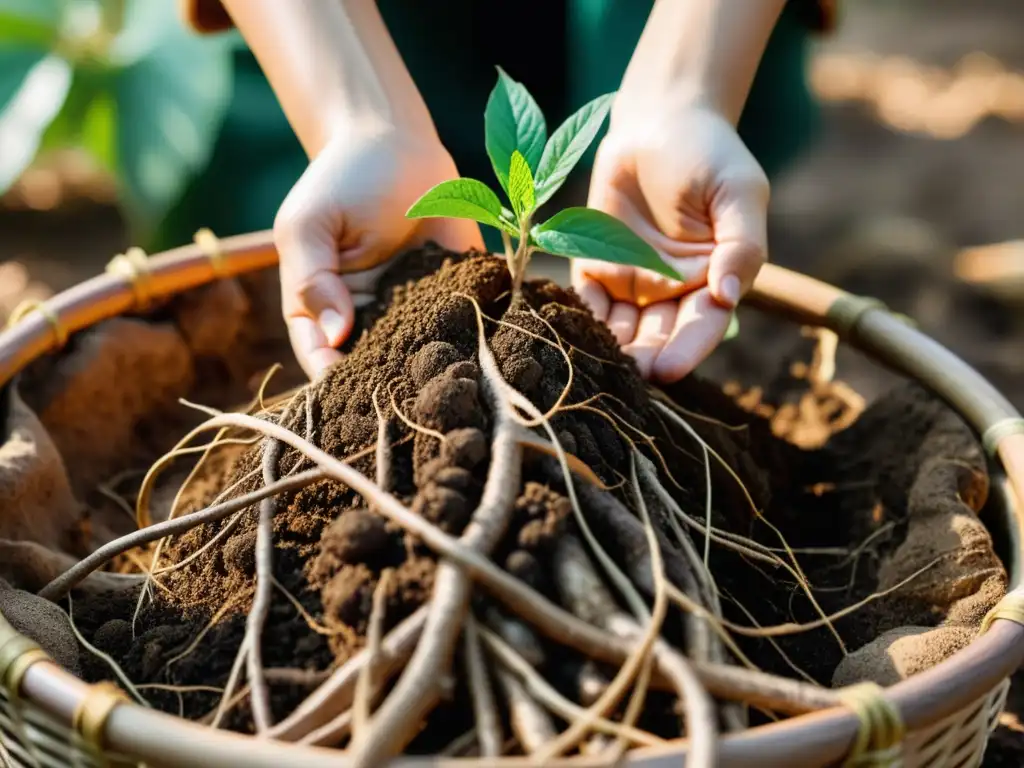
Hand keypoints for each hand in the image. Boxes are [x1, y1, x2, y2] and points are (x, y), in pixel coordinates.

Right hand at [274, 126, 482, 378]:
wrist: (396, 143)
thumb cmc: (343, 180)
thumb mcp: (311, 224)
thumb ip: (312, 279)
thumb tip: (335, 334)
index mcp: (319, 308)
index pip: (321, 358)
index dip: (333, 379)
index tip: (354, 391)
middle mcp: (366, 319)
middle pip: (372, 368)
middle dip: (388, 384)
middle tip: (407, 395)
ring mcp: (412, 311)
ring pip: (418, 356)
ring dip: (431, 370)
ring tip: (445, 382)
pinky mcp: (454, 295)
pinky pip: (463, 325)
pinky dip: (472, 339)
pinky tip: (482, 351)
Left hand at [574, 105, 768, 381]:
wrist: (660, 120)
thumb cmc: (710, 154)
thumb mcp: (738, 192)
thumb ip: (740, 243)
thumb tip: (730, 295)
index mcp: (714, 281)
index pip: (703, 326)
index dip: (687, 350)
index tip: (668, 370)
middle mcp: (674, 292)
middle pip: (659, 337)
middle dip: (644, 358)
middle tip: (628, 377)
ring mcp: (634, 283)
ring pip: (622, 329)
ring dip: (610, 349)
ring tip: (597, 364)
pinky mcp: (596, 267)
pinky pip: (588, 301)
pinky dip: (580, 318)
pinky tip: (570, 332)